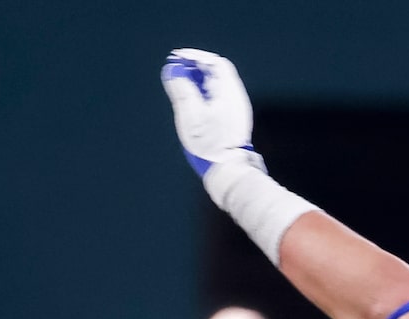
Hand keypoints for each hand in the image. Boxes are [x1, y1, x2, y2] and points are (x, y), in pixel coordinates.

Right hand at [161, 49, 259, 175]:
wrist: (229, 171)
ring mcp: (235, 111)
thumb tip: (173, 69)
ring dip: (198, 82)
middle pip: (216, 73)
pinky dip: (204, 95)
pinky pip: (218, 99)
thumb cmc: (210, 145)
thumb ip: (182, 90)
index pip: (214, 63)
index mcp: (229, 92)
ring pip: (216, 87)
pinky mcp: (232, 122)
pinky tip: (193, 104)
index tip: (177, 57)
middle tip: (176, 69)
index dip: (195, 57)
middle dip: (195, 69)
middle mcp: (235, 98)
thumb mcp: (191, 115)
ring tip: (181, 86)